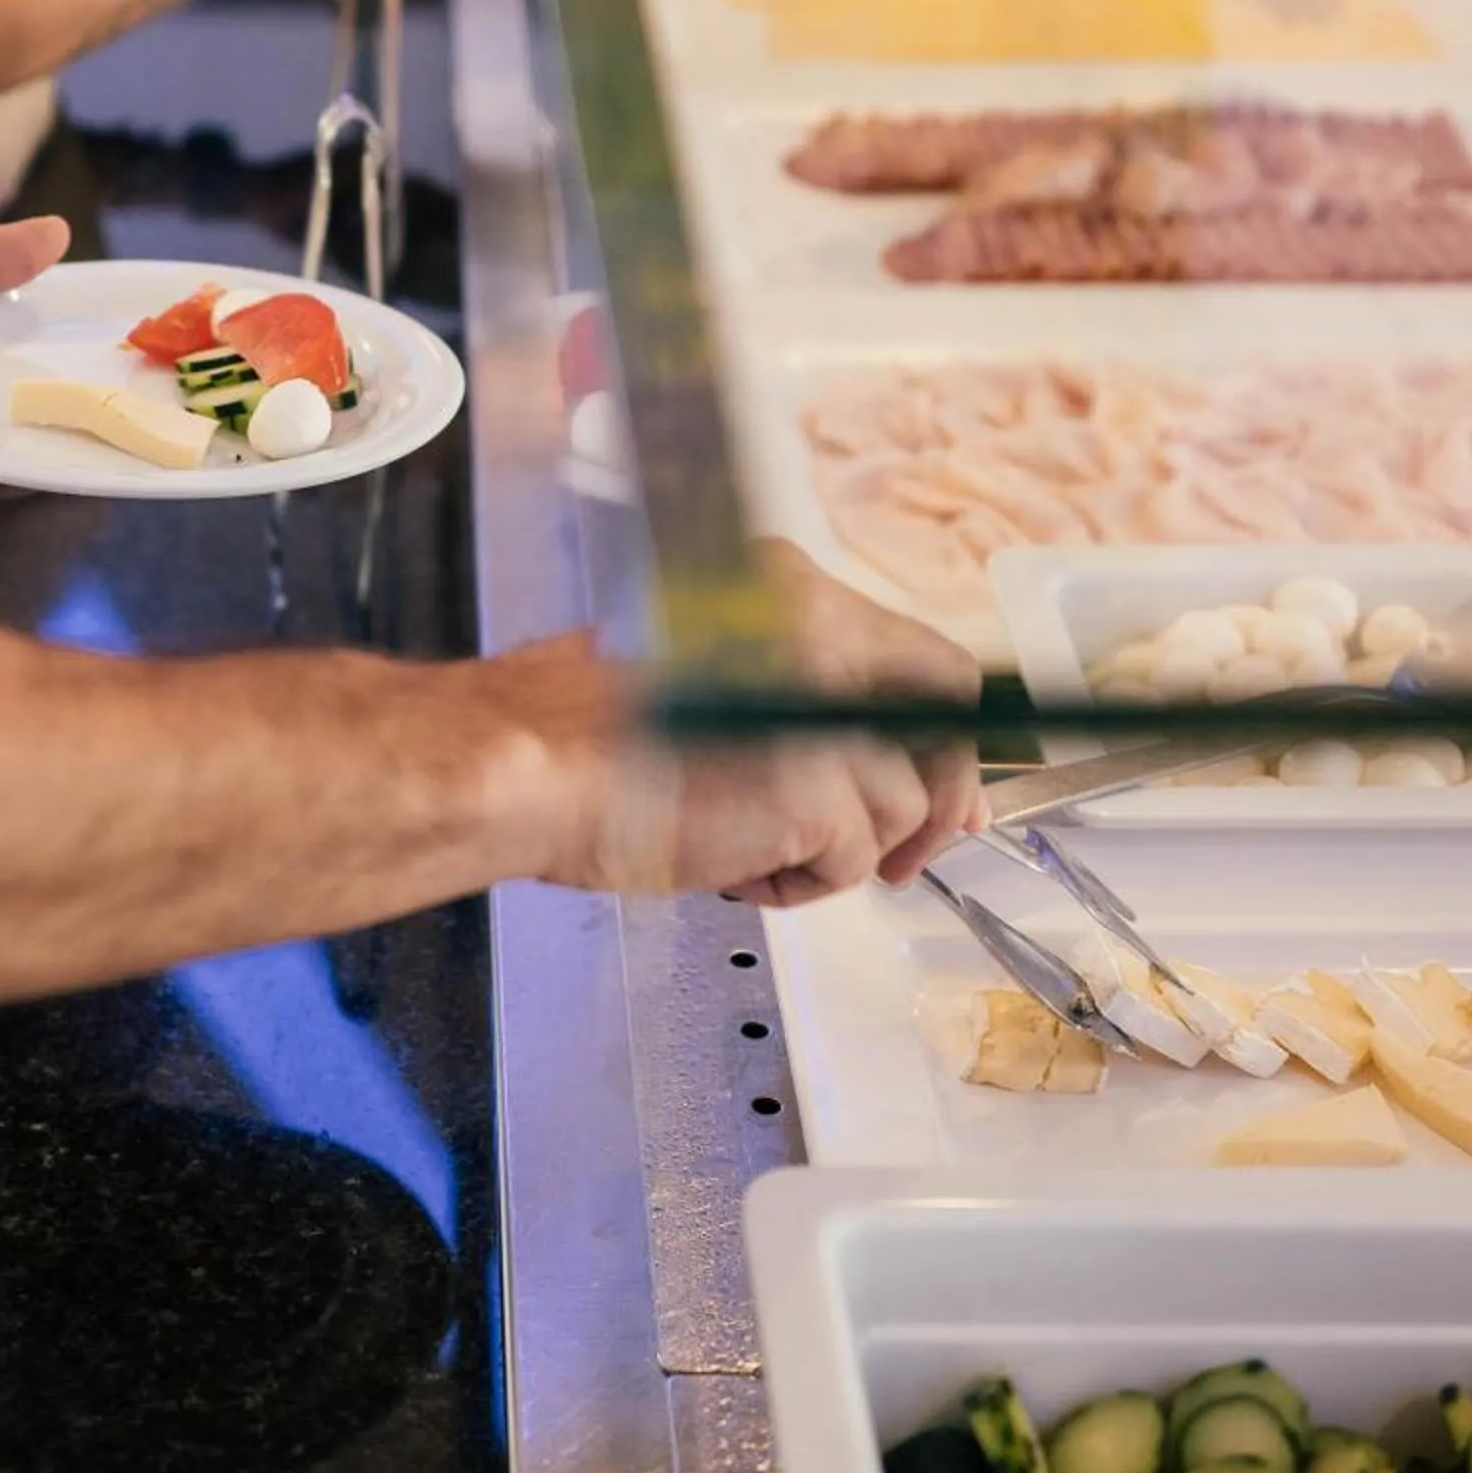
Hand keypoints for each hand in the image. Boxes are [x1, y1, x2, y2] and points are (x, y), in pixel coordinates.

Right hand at [490, 566, 983, 906]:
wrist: (527, 763)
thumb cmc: (586, 735)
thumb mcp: (713, 683)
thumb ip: (804, 704)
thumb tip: (890, 764)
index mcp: (789, 588)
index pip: (920, 655)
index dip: (945, 735)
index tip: (945, 788)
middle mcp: (820, 628)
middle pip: (943, 719)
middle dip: (937, 798)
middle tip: (902, 857)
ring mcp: (823, 705)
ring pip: (899, 804)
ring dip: (838, 850)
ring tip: (748, 849)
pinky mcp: (816, 783)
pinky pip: (853, 859)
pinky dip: (800, 883)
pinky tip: (733, 868)